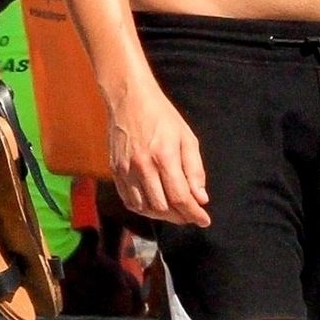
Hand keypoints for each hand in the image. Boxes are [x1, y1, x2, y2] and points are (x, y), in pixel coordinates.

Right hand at [108, 79, 209, 225]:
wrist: (129, 99)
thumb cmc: (162, 116)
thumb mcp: (187, 138)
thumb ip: (195, 170)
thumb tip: (200, 198)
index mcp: (164, 157)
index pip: (180, 197)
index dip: (194, 213)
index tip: (205, 220)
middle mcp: (142, 167)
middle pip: (162, 207)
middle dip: (180, 217)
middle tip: (191, 215)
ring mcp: (125, 170)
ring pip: (144, 208)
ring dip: (162, 216)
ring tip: (175, 212)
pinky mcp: (114, 171)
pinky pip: (129, 200)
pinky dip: (143, 209)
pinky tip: (155, 205)